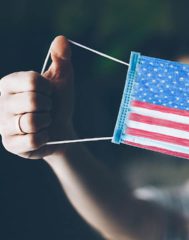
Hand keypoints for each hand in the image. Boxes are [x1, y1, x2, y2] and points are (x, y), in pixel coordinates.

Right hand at [0, 36, 74, 158]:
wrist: (62, 130)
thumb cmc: (58, 102)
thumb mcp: (62, 79)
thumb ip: (61, 59)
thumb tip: (62, 38)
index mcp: (9, 83)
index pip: (32, 81)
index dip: (48, 89)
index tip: (48, 92)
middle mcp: (0, 102)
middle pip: (34, 102)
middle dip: (48, 107)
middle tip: (46, 109)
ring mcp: (2, 124)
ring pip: (33, 122)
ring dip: (46, 123)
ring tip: (43, 122)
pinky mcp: (9, 144)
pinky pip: (33, 140)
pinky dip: (45, 138)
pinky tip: (42, 135)